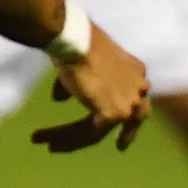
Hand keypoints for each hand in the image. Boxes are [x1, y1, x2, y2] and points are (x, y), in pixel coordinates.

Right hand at [30, 32, 151, 152]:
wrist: (79, 41)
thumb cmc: (77, 44)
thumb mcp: (80, 62)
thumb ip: (74, 83)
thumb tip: (59, 98)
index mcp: (135, 69)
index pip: (131, 94)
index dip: (123, 107)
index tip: (116, 116)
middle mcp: (138, 87)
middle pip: (131, 117)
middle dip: (128, 133)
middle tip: (121, 147)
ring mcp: (128, 103)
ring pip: (99, 129)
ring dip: (71, 138)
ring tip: (50, 146)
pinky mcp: (113, 114)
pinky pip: (88, 134)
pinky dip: (66, 139)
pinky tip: (49, 143)